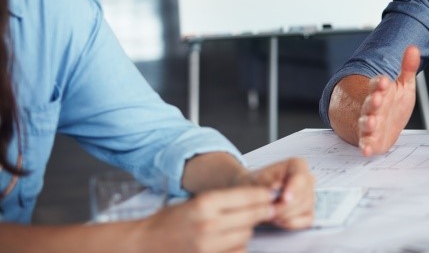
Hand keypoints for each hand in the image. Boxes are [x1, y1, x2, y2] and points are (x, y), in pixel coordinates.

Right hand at [137, 185, 274, 252]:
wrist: (143, 244)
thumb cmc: (167, 222)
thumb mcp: (195, 201)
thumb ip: (224, 201)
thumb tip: (256, 198)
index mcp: (205, 203)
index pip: (247, 196)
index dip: (263, 195)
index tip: (271, 195)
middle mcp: (209, 224)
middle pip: (251, 216)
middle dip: (261, 211)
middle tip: (267, 208)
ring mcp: (208, 246)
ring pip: (246, 235)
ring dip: (247, 229)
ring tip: (239, 225)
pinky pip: (237, 251)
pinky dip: (238, 246)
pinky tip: (230, 241)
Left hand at [238, 158, 314, 229]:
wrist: (252, 195)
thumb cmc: (256, 184)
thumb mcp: (256, 180)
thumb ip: (266, 183)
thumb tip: (276, 187)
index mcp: (297, 165)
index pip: (301, 177)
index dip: (294, 189)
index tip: (284, 198)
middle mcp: (306, 179)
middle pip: (303, 195)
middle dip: (285, 206)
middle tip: (270, 209)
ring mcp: (309, 195)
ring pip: (305, 208)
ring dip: (286, 215)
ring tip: (271, 213)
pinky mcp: (308, 211)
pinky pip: (306, 220)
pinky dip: (292, 223)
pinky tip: (280, 219)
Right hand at [357, 45, 419, 155]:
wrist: (384, 124)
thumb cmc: (393, 104)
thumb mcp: (403, 85)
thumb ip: (407, 68)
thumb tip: (413, 48)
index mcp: (380, 92)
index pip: (377, 84)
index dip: (380, 83)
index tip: (385, 80)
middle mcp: (372, 108)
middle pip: (370, 103)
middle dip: (373, 101)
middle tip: (377, 98)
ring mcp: (370, 124)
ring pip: (366, 122)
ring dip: (368, 122)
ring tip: (372, 122)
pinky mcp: (371, 140)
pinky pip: (365, 143)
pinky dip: (365, 146)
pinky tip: (366, 149)